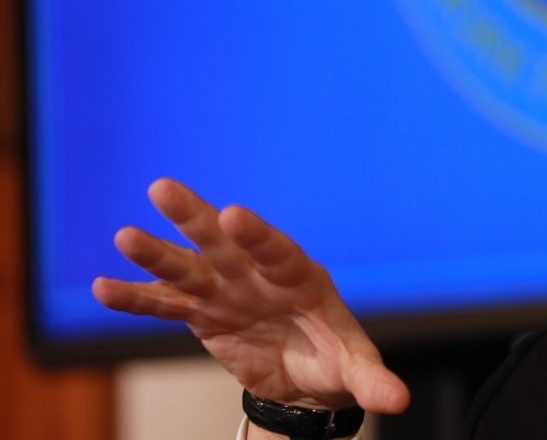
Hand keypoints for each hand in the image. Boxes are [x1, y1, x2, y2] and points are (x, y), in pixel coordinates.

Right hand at [92, 179, 409, 413]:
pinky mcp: (202, 313)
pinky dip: (136, 297)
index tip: (235, 215)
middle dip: (196, 217)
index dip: (257, 235)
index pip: (277, 251)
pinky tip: (103, 287)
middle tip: (164, 189)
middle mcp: (257, 274)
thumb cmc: (335, 360)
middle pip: (224, 241)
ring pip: (188, 266)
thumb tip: (400, 400)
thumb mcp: (355, 368)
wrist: (305, 379)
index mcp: (300, 276)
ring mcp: (226, 290)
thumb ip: (373, 379)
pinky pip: (165, 304)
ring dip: (156, 253)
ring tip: (124, 237)